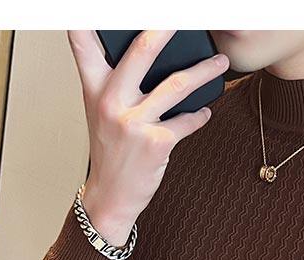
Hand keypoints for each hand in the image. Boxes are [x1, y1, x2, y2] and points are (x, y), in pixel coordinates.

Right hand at [66, 30, 229, 243]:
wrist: (111, 196)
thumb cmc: (110, 152)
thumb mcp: (100, 112)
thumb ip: (113, 82)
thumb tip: (147, 53)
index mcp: (95, 88)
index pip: (82, 42)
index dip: (86, 19)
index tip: (110, 7)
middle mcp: (112, 101)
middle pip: (142, 51)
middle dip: (168, 27)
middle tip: (189, 17)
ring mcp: (134, 122)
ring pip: (177, 85)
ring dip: (204, 72)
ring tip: (221, 63)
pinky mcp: (156, 143)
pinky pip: (186, 121)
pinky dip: (199, 116)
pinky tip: (205, 112)